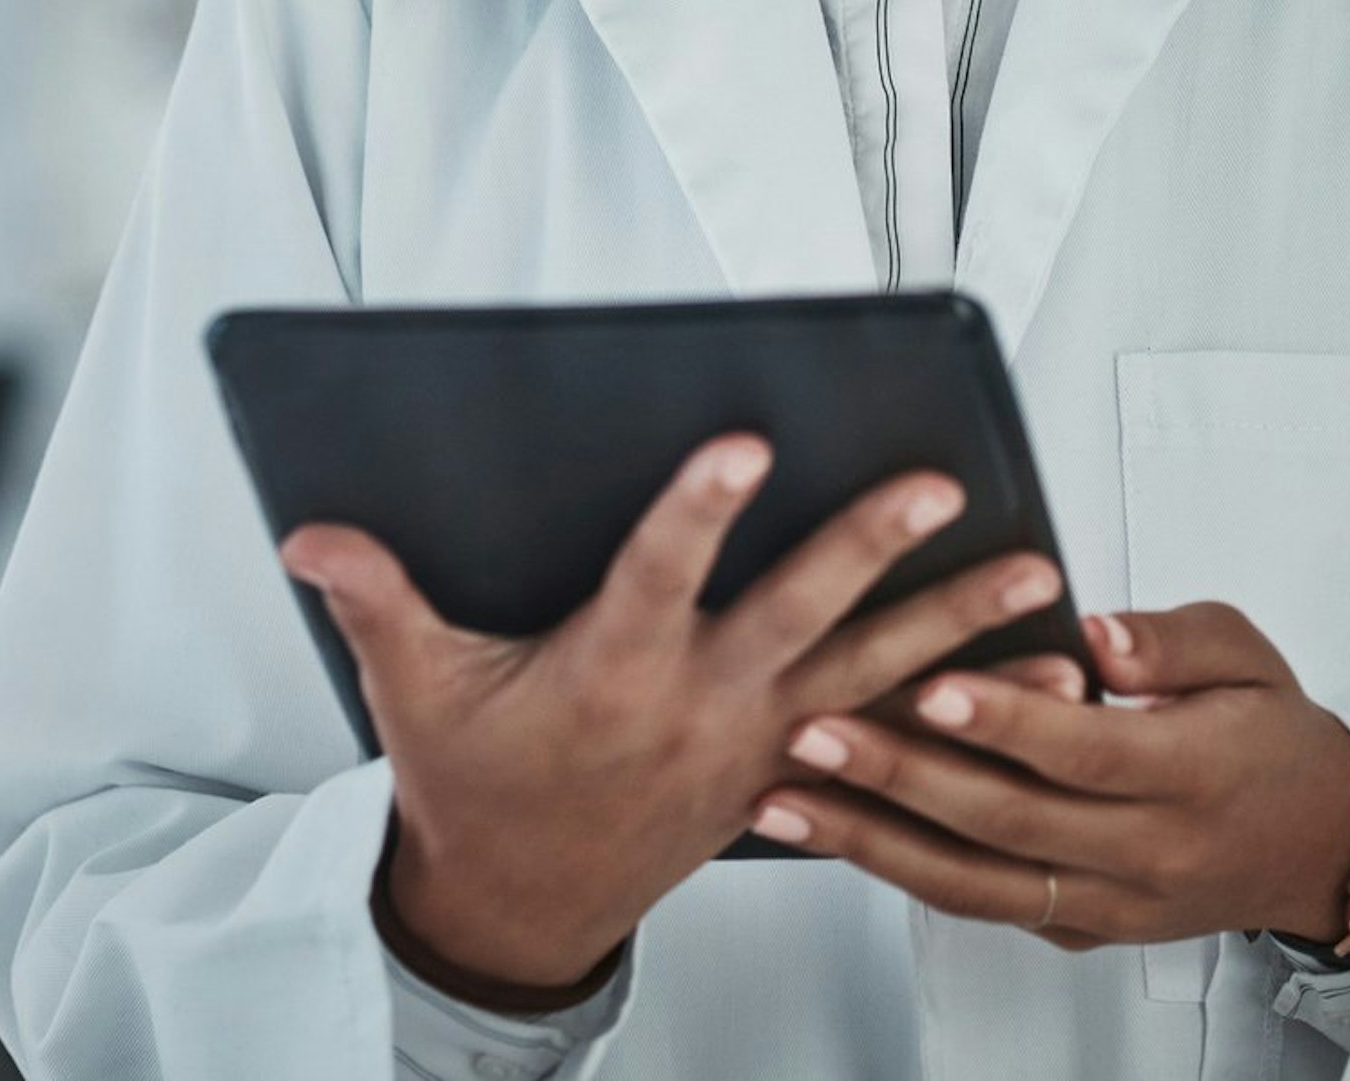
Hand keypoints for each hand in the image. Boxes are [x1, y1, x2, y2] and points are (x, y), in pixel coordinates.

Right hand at [279, 436, 1065, 994]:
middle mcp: (699, 706)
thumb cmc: (478, 790)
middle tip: (937, 487)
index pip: (661, 574)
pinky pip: (897, 740)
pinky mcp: (791, 774)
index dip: (699, 507)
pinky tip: (1037, 684)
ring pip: (877, 677)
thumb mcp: (416, 693)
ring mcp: (759, 745)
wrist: (522, 907)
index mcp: (612, 673)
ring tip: (1037, 584)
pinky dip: (968, 714)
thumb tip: (313, 536)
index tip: (741, 443)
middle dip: (874, 549)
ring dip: (962, 630)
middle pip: (802, 616)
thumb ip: (375, 600)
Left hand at [753, 601, 1349, 953]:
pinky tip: (835, 836)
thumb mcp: (1249, 656)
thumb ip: (1171, 639)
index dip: (1005, 719)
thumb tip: (1097, 631)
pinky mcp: (1081, 929)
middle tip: (815, 731)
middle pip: (1010, 822)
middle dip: (901, 777)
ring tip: (784, 798)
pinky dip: (902, 872)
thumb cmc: (1275, 736)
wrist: (1324, 848)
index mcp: (1195, 775)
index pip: (1085, 752)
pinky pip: (981, 905)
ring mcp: (1111, 905)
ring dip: (870, 841)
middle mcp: (1150, 854)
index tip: (930, 679)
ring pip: (977, 883)